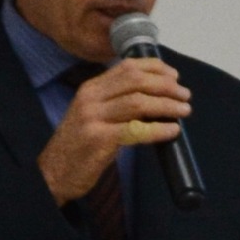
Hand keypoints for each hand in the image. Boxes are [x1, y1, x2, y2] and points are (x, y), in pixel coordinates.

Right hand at [40, 54, 189, 204]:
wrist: (54, 172)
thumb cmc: (82, 145)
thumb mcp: (96, 115)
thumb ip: (119, 103)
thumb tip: (158, 98)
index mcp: (91, 89)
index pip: (127, 68)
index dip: (156, 69)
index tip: (175, 77)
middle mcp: (91, 98)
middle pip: (136, 81)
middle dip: (166, 86)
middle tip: (185, 95)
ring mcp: (93, 117)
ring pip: (138, 102)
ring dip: (167, 105)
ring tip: (184, 111)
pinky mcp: (98, 139)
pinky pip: (135, 129)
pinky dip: (158, 129)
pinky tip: (172, 130)